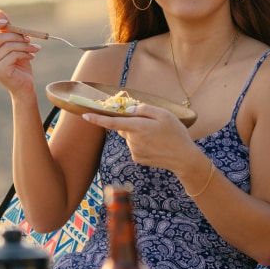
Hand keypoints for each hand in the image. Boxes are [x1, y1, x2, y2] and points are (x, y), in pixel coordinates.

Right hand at [0, 9, 40, 97]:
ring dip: (25, 45)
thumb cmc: (20, 67)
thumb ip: (7, 31)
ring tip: (35, 48)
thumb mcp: (14, 46)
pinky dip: (25, 53)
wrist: (25, 88)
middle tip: (30, 38)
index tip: (7, 22)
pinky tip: (32, 56)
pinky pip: (13, 54)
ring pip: (8, 46)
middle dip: (17, 36)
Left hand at [80, 104, 194, 169]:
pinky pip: (134, 146)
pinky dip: (140, 143)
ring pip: (129, 137)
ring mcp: (134, 151)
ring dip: (137, 133)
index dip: (97, 119)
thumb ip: (144, 110)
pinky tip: (154, 144)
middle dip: (130, 122)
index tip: (85, 115)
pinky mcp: (137, 158)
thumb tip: (128, 111)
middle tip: (148, 122)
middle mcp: (133, 140)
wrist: (184, 158)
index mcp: (139, 127)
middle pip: (123, 127)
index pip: (113, 122)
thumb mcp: (164, 114)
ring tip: (156, 136)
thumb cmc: (176, 133)